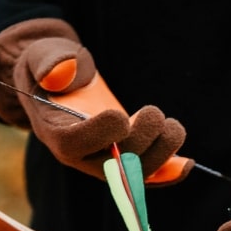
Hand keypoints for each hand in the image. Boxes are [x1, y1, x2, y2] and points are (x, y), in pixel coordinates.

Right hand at [0, 18, 190, 183]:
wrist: (62, 81)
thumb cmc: (53, 66)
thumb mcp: (44, 54)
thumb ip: (51, 62)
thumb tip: (60, 71)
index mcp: (54, 130)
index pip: (74, 144)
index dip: (100, 135)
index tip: (121, 116)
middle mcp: (78, 155)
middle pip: (110, 164)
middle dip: (139, 141)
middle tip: (155, 113)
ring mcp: (101, 161)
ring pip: (133, 174)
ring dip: (160, 154)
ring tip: (174, 127)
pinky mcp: (121, 160)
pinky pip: (145, 176)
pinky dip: (167, 173)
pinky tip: (186, 163)